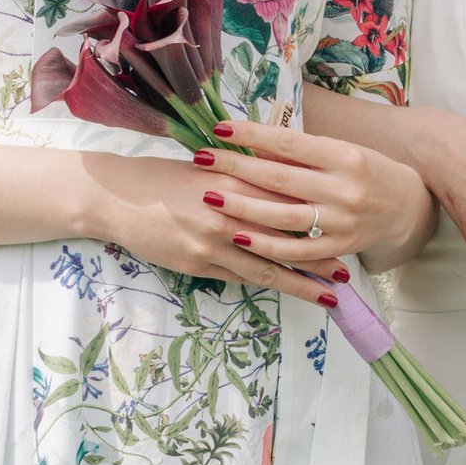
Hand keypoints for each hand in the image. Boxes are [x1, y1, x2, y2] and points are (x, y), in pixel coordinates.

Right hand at [74, 152, 333, 308]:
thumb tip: (283, 185)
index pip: (288, 200)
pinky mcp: (198, 263)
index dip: (319, 216)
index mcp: (234, 181)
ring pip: (268, 266)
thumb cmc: (163, 177)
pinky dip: (267, 284)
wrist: (117, 197)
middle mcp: (228, 212)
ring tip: (329, 296)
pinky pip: (240, 276)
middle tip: (348, 273)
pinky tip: (286, 292)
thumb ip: (243, 178)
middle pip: (286, 238)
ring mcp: (213, 241)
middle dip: (319, 257)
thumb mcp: (207, 168)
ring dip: (301, 283)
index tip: (347, 226)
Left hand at [198, 114, 436, 277]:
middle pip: (280, 179)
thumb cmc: (367, 172)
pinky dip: (265, 245)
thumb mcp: (341, 152)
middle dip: (236, 167)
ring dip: (242, 207)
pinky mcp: (338, 248)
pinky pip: (295, 251)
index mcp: (345, 157)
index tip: (221, 129)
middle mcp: (344, 190)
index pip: (290, 143)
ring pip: (283, 217)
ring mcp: (341, 223)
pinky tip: (238, 235)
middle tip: (202, 158)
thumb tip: (253, 145)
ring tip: (210, 194)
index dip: (253, 136)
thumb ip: (301, 153)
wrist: (407, 208)